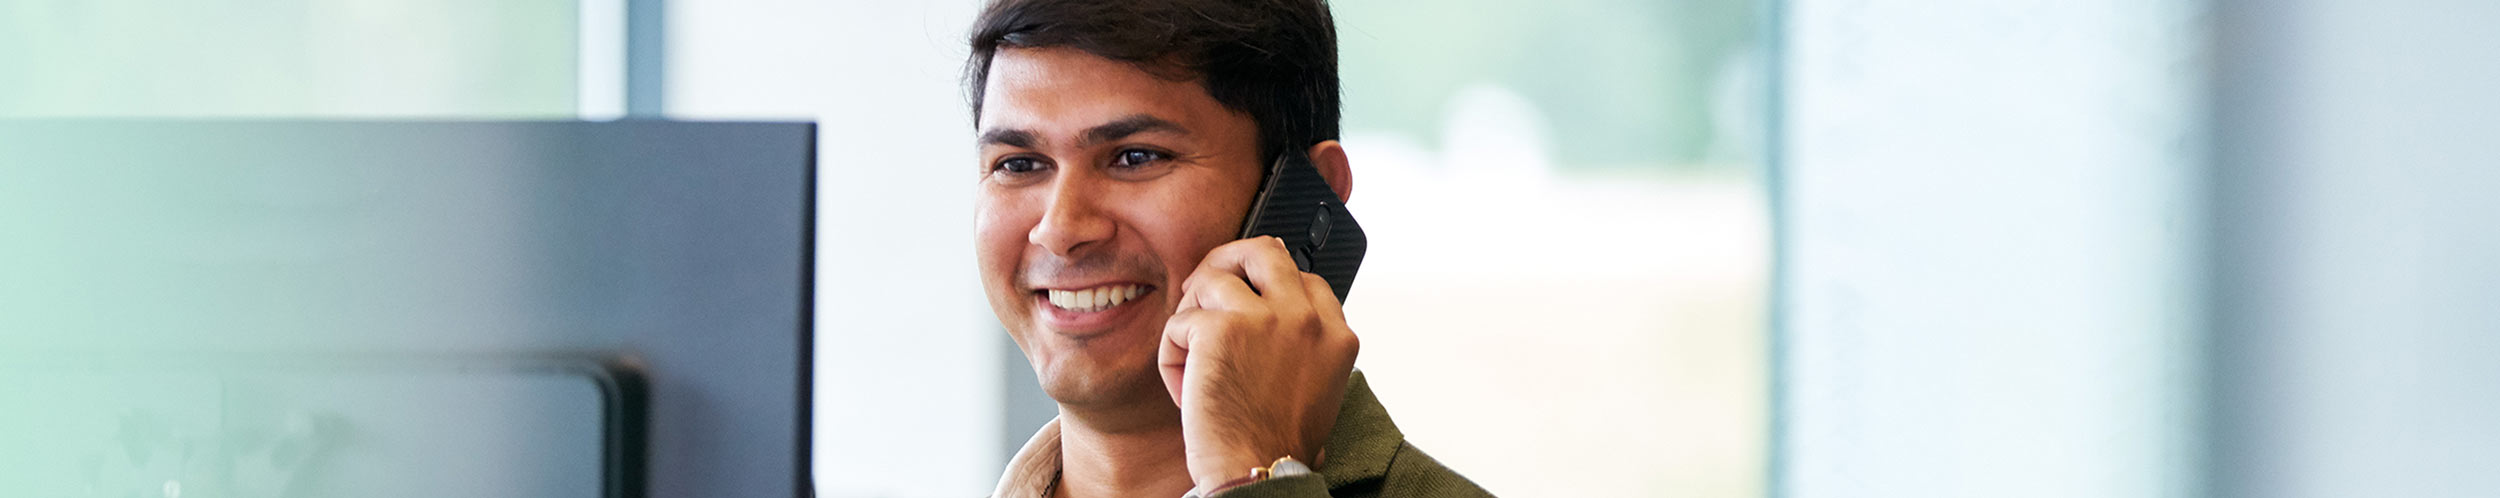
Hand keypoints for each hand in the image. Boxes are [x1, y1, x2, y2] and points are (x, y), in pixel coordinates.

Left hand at [1160, 236, 1359, 487]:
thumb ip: (1304, 344)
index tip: (1247, 304)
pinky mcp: (1220, 329)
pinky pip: (1179, 322)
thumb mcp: (1316, 387)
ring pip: (1211, 280)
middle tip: (1204, 293)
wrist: (1258, 472)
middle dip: (1227, 263)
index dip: (1267, 285)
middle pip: (1263, 251)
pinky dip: (1172, 358)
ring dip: (1192, 317)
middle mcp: (1306, 319)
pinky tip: (1186, 390)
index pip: (1303, 277)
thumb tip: (1271, 312)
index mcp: (1336, 334)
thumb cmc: (1278, 443)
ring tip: (1193, 360)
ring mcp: (1265, 318)